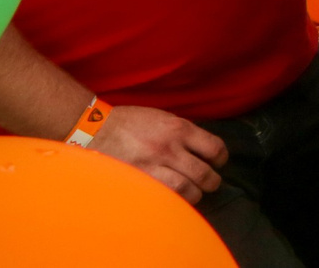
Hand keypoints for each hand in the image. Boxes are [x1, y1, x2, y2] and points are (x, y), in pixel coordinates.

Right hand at [92, 106, 227, 202]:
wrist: (96, 128)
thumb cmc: (132, 122)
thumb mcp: (164, 118)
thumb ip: (184, 133)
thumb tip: (203, 149)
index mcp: (179, 128)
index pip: (214, 148)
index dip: (221, 159)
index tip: (219, 163)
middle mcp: (169, 148)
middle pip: (203, 173)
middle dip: (212, 182)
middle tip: (211, 184)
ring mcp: (152, 166)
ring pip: (186, 189)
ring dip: (195, 195)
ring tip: (196, 194)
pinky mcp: (138, 180)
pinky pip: (163, 197)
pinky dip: (174, 201)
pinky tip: (176, 200)